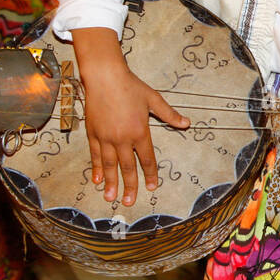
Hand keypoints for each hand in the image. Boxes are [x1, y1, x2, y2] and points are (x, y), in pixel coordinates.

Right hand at [82, 64, 188, 205]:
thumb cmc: (130, 86)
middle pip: (127, 166)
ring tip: (111, 197)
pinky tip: (96, 180)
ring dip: (111, 182)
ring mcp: (106, 137)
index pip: (146, 158)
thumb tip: (186, 123)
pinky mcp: (93, 133)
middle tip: (129, 202)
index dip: (149, 174)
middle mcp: (122, 138)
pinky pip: (95, 155)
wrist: (105, 77)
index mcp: (140, 131)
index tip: (151, 187)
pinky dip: (96, 168)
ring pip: (109, 165)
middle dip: (129, 185)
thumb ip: (169, 114)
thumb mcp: (154, 99)